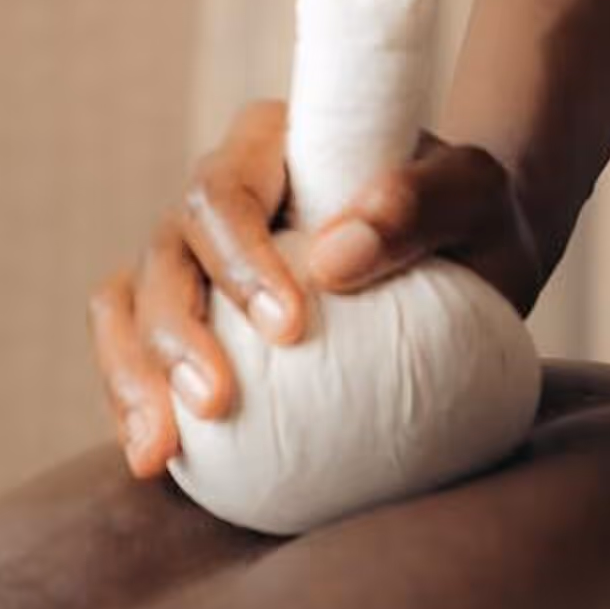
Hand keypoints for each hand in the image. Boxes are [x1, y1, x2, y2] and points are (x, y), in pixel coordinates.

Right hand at [86, 100, 550, 478]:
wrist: (478, 254)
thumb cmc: (477, 214)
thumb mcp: (479, 192)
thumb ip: (423, 202)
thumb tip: (336, 257)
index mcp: (271, 146)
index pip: (224, 191)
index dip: (238, 257)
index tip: (288, 327)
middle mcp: (221, 199)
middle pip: (165, 253)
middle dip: (175, 331)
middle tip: (216, 402)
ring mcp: (199, 261)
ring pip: (131, 306)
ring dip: (135, 377)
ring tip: (160, 449)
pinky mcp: (200, 323)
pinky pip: (139, 356)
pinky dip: (138, 405)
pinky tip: (157, 462)